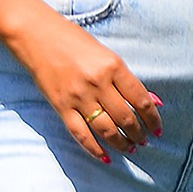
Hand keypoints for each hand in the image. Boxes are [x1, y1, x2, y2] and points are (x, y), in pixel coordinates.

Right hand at [7, 11, 164, 162]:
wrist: (35, 34)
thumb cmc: (73, 40)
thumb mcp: (105, 53)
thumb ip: (125, 79)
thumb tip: (151, 101)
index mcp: (113, 66)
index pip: (141, 100)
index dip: (152, 119)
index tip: (157, 129)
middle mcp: (98, 83)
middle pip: (125, 117)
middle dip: (138, 134)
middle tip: (144, 142)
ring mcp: (78, 96)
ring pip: (106, 129)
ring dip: (121, 143)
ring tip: (130, 149)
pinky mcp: (61, 106)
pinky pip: (81, 134)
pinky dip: (94, 148)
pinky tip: (105, 156)